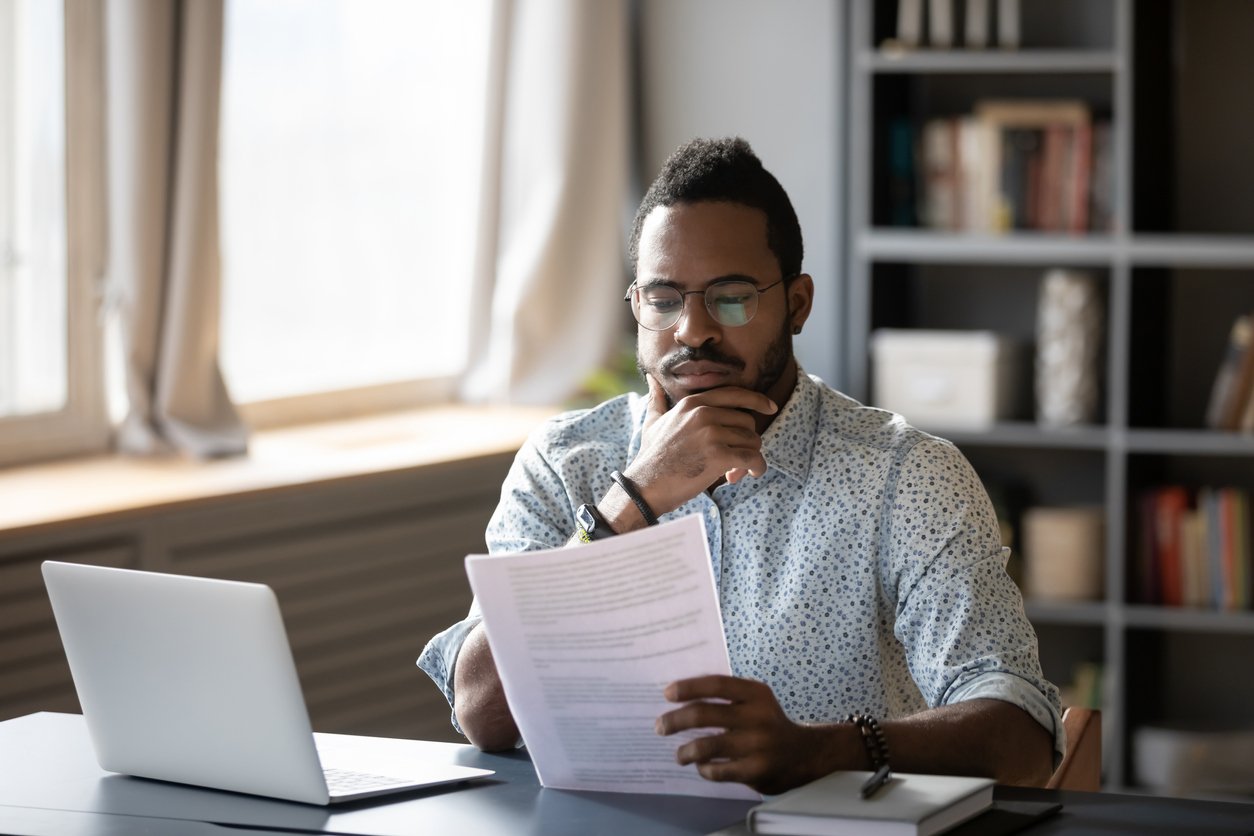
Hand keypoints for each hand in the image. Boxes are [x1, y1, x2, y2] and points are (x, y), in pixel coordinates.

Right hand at [626, 375, 776, 515]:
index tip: (771, 407)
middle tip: (737, 459)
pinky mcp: (718, 455)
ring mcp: (711, 433)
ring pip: (752, 440)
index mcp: (692, 403)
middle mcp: (703, 413)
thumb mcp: (653, 422)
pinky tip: (750, 474)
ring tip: (736, 470)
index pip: (734, 394)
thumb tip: (651, 378)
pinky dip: (757, 468)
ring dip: (750, 457)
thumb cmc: (651, 457)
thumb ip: (657, 399)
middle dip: (747, 441)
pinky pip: (753, 458)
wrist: (645, 486)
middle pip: (747, 421)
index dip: (757, 400)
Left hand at [654, 675, 833, 794]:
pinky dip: (704, 768)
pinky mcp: (756, 771)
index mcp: (756, 693)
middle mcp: (758, 716)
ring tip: (679, 755)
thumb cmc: (768, 723)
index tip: (667, 694)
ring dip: (685, 751)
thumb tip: (679, 697)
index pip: (716, 684)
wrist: (804, 754)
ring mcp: (757, 745)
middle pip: (704, 714)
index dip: (689, 687)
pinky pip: (717, 770)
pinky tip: (702, 766)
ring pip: (706, 746)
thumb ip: (727, 697)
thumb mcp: (755, 701)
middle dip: (675, 720)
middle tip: (660, 726)